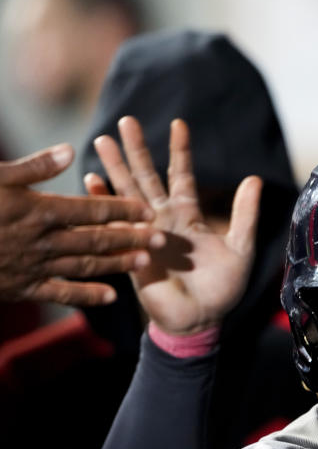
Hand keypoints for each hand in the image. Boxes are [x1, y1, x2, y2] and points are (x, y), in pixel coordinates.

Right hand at [0, 143, 160, 305]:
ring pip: (86, 265)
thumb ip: (33, 167)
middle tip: (162, 239)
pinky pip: (61, 293)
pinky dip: (87, 295)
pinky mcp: (23, 287)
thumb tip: (70, 150)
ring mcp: (35, 266)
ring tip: (146, 263)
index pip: (92, 210)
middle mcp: (43, 241)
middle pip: (97, 239)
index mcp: (39, 210)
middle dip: (132, 239)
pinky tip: (112, 298)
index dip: (123, 210)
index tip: (148, 209)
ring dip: (117, 265)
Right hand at [94, 116, 261, 334]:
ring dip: (115, 168)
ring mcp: (144, 233)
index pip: (181, 175)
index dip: (180, 151)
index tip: (178, 124)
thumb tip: (254, 178)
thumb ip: (245, 214)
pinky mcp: (132, 250)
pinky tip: (92, 181)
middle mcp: (163, 219)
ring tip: (103, 140)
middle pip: (147, 177)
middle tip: (126, 121)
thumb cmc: (223, 287)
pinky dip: (103, 203)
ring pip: (127, 193)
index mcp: (188, 216)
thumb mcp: (240, 247)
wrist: (202, 319)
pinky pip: (114, 224)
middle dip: (137, 150)